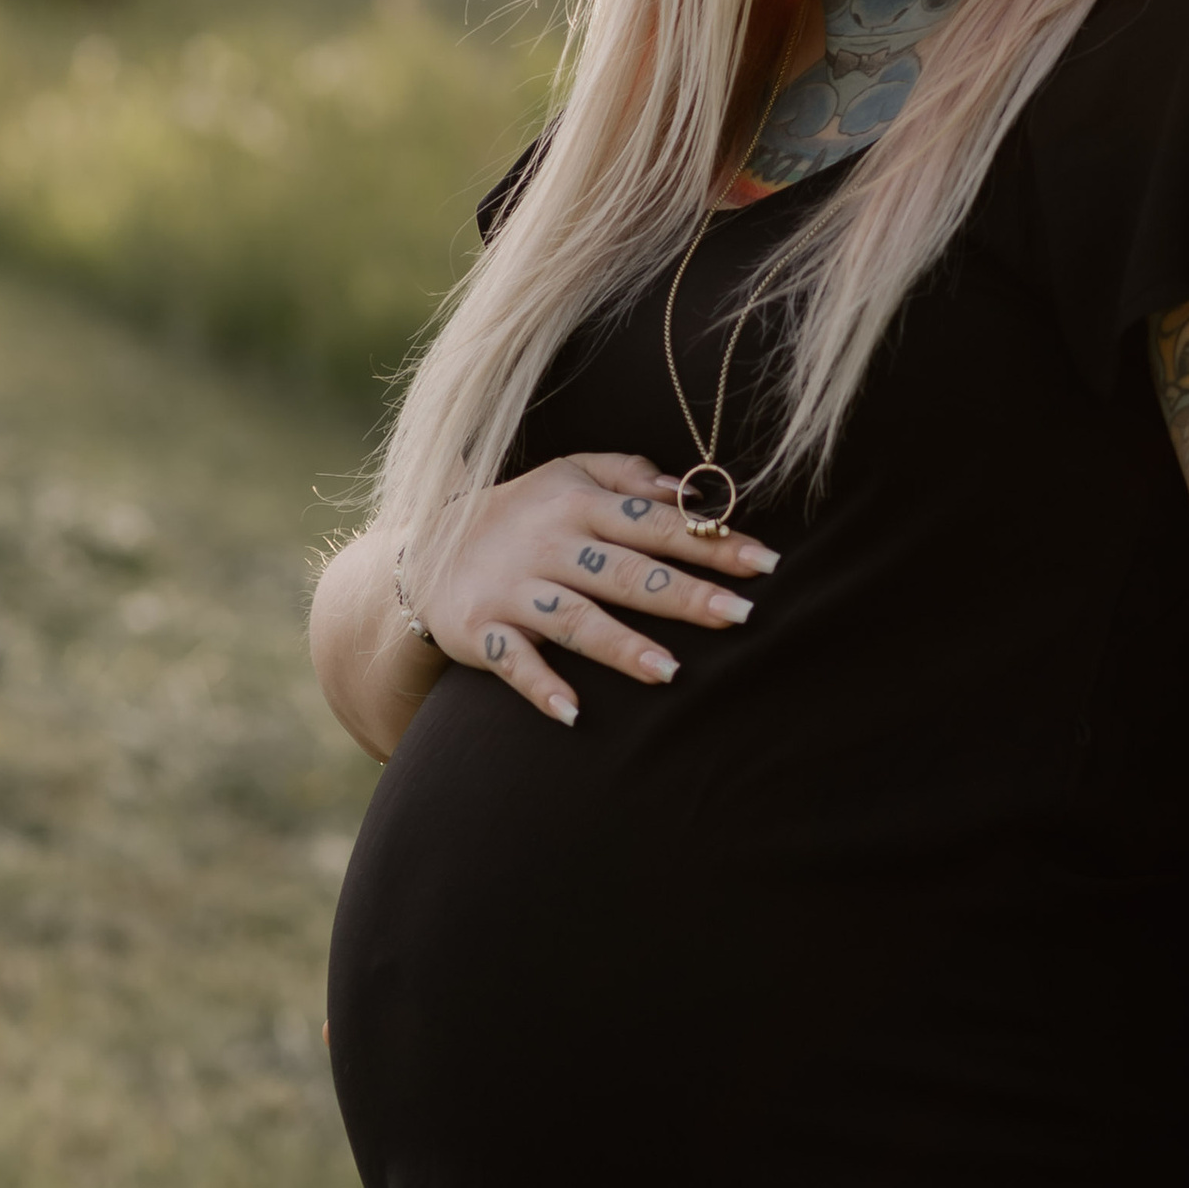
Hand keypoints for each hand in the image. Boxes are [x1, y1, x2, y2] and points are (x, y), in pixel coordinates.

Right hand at [403, 453, 778, 725]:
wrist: (423, 550)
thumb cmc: (520, 513)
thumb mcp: (566, 474)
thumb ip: (627, 475)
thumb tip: (688, 490)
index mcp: (577, 503)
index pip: (654, 524)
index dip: (710, 541)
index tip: (765, 563)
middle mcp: (548, 544)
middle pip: (624, 573)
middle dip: (684, 595)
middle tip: (740, 617)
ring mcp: (512, 589)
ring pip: (575, 620)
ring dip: (621, 646)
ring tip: (671, 672)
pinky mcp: (479, 629)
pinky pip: (513, 662)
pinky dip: (540, 686)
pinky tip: (572, 712)